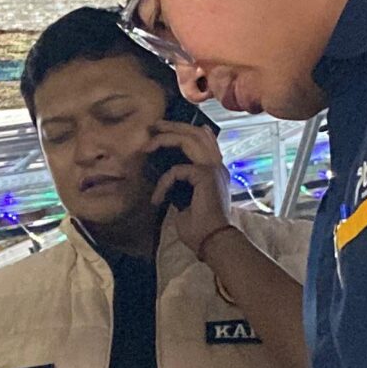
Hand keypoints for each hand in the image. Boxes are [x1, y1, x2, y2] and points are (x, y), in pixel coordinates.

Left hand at [149, 120, 232, 255]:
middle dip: (175, 126)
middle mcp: (217, 167)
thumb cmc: (199, 229)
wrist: (212, 241)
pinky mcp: (205, 176)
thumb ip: (181, 186)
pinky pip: (176, 170)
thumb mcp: (186, 202)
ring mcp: (213, 169)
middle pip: (198, 133)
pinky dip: (163, 182)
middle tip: (155, 126)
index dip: (190, 130)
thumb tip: (168, 179)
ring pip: (190, 139)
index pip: (207, 141)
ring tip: (149, 141)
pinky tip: (157, 198)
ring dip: (167, 137)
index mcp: (216, 172)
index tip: (168, 129)